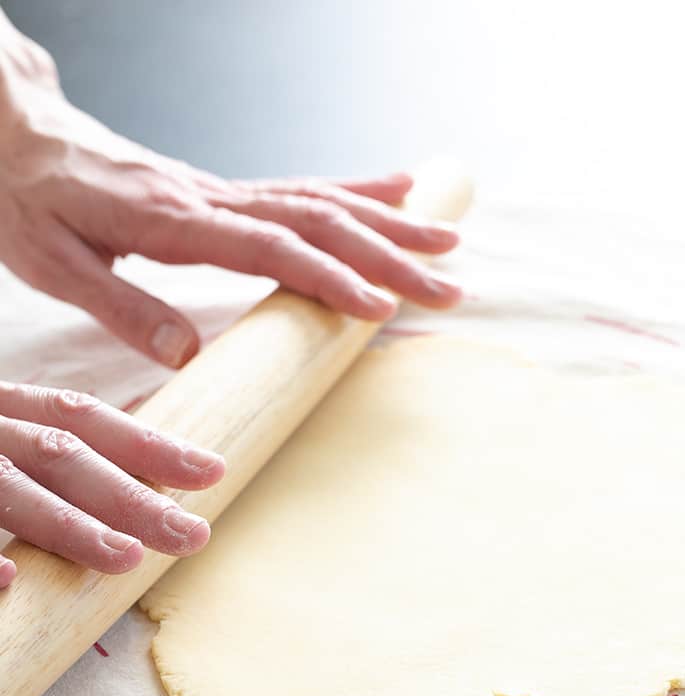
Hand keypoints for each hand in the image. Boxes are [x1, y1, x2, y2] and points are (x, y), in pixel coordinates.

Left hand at [0, 25, 460, 367]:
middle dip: (389, 255)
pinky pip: (302, 187)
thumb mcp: (52, 262)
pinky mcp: (225, 191)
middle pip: (316, 223)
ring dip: (389, 223)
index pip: (267, 248)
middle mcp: (211, 198)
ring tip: (447, 239)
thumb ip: (120, 307)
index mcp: (172, 220)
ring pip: (321, 202)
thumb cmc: (29, 199)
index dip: (328, 277)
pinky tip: (398, 191)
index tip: (381, 305)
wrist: (18, 134)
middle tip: (449, 283)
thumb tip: (186, 353)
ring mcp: (223, 190)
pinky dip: (356, 190)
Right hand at [0, 381, 224, 587]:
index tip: (212, 471)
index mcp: (11, 409)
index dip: (149, 444)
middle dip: (129, 496)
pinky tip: (11, 576)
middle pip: (59, 455)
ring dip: (68, 525)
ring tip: (126, 556)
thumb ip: (60, 452)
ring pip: (7, 488)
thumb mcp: (12, 438)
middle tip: (191, 534)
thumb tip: (144, 486)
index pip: (85, 418)